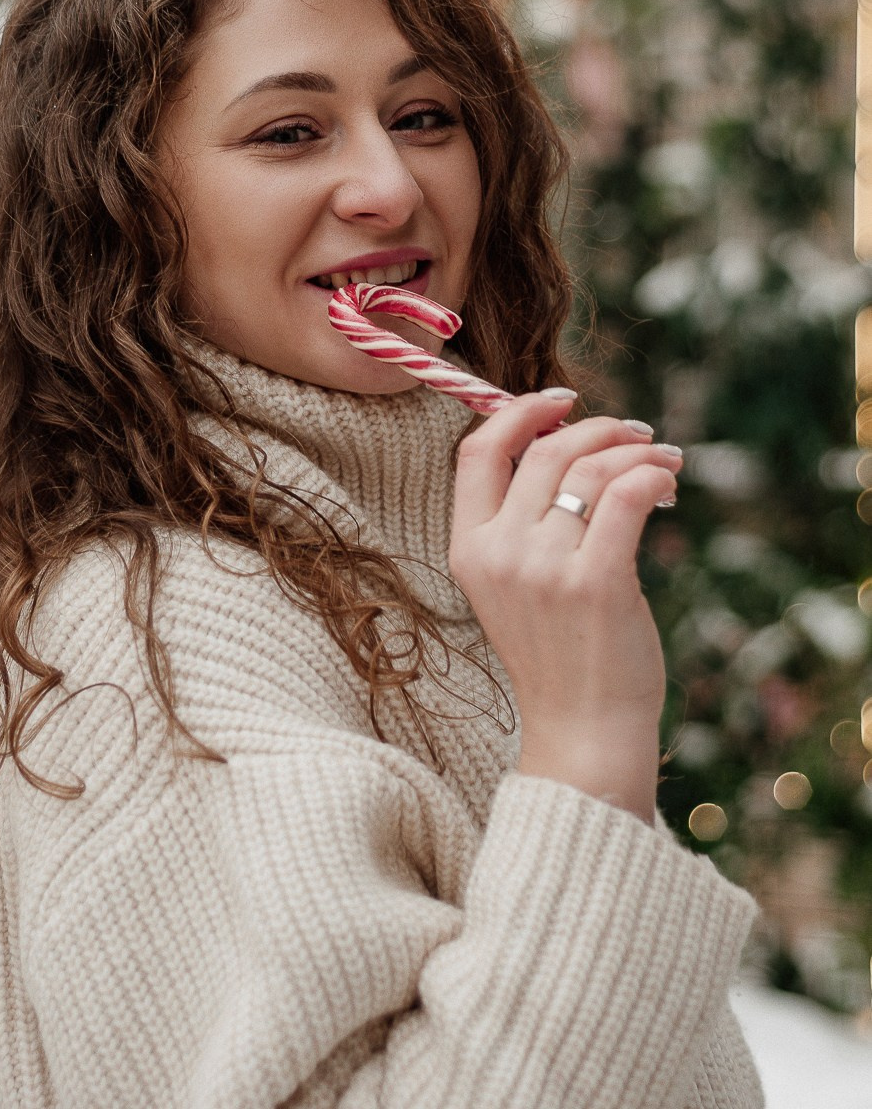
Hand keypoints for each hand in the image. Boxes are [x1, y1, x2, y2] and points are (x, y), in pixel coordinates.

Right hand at [448, 393, 680, 823]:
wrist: (582, 732)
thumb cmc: (558, 654)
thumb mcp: (514, 585)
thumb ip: (523, 522)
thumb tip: (569, 444)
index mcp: (467, 549)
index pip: (478, 451)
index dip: (520, 412)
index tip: (563, 402)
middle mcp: (499, 553)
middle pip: (546, 451)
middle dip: (598, 427)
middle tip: (636, 433)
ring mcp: (545, 569)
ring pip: (591, 468)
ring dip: (636, 451)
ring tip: (664, 460)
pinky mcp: (596, 583)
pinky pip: (626, 496)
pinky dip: (652, 476)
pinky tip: (667, 483)